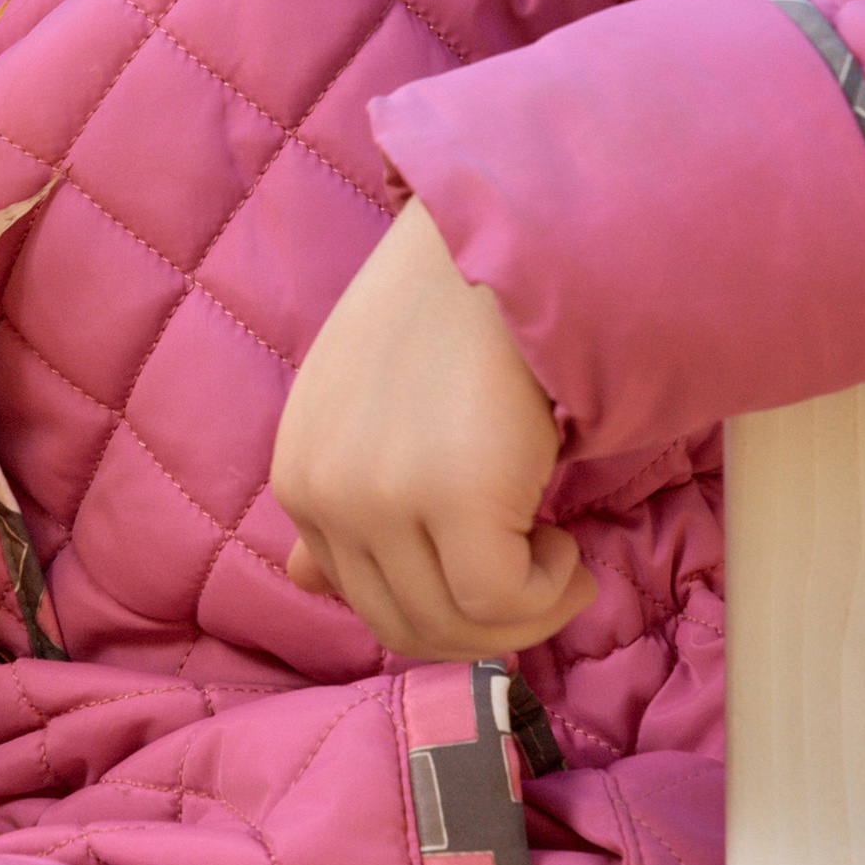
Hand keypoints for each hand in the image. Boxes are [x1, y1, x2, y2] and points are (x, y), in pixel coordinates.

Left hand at [271, 202, 591, 661]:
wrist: (507, 239)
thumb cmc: (453, 318)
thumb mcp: (366, 410)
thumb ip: (340, 498)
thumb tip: (307, 581)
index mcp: (298, 472)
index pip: (357, 597)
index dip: (440, 602)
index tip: (498, 563)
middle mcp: (323, 491)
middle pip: (403, 625)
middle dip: (485, 625)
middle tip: (545, 573)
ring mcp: (380, 497)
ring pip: (453, 624)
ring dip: (525, 611)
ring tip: (559, 553)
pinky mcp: (452, 497)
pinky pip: (500, 602)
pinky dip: (547, 591)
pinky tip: (566, 541)